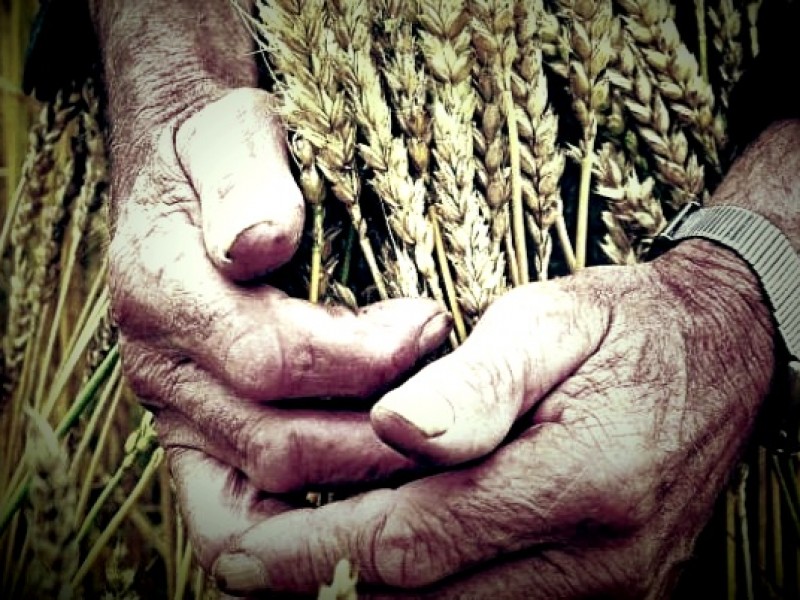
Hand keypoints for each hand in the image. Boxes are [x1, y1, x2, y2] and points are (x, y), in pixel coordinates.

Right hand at [108, 88, 451, 572]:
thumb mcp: (232, 133)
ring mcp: (177, 409)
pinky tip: (376, 482)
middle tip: (447, 382)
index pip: (269, 358)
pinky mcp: (198, 434)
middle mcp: (161, 366)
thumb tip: (263, 243)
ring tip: (429, 422)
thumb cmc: (223, 150)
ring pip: (271, 484)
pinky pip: (238, 509)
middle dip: (379, 424)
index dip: (363, 358)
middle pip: (277, 442)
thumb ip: (245, 181)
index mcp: (162, 289)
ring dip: (365, 467)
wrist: (184, 174)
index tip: (431, 322)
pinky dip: (308, 517)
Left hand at [211, 240, 774, 597]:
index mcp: (585, 477)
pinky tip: (378, 562)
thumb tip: (393, 427)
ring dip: (364, 597)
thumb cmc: (625, 327)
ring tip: (291, 561)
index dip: (316, 551)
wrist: (722, 359)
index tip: (239, 547)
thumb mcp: (553, 319)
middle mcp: (602, 562)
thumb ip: (479, 381)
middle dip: (320, 586)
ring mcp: (611, 594)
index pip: (418, 540)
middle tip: (241, 558)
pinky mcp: (609, 599)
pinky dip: (423, 596)